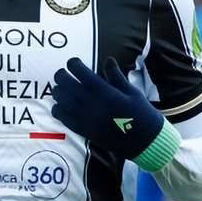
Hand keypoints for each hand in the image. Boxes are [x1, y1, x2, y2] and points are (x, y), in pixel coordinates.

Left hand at [52, 57, 179, 169]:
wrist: (144, 141)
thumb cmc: (141, 113)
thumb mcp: (131, 91)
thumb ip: (116, 75)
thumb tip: (108, 59)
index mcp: (103, 90)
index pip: (79, 70)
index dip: (73, 63)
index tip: (74, 63)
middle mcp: (90, 102)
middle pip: (65, 83)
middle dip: (61, 75)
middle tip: (63, 74)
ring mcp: (84, 117)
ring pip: (60, 99)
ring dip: (58, 91)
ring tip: (60, 88)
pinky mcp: (83, 130)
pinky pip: (63, 118)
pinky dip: (57, 109)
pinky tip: (59, 106)